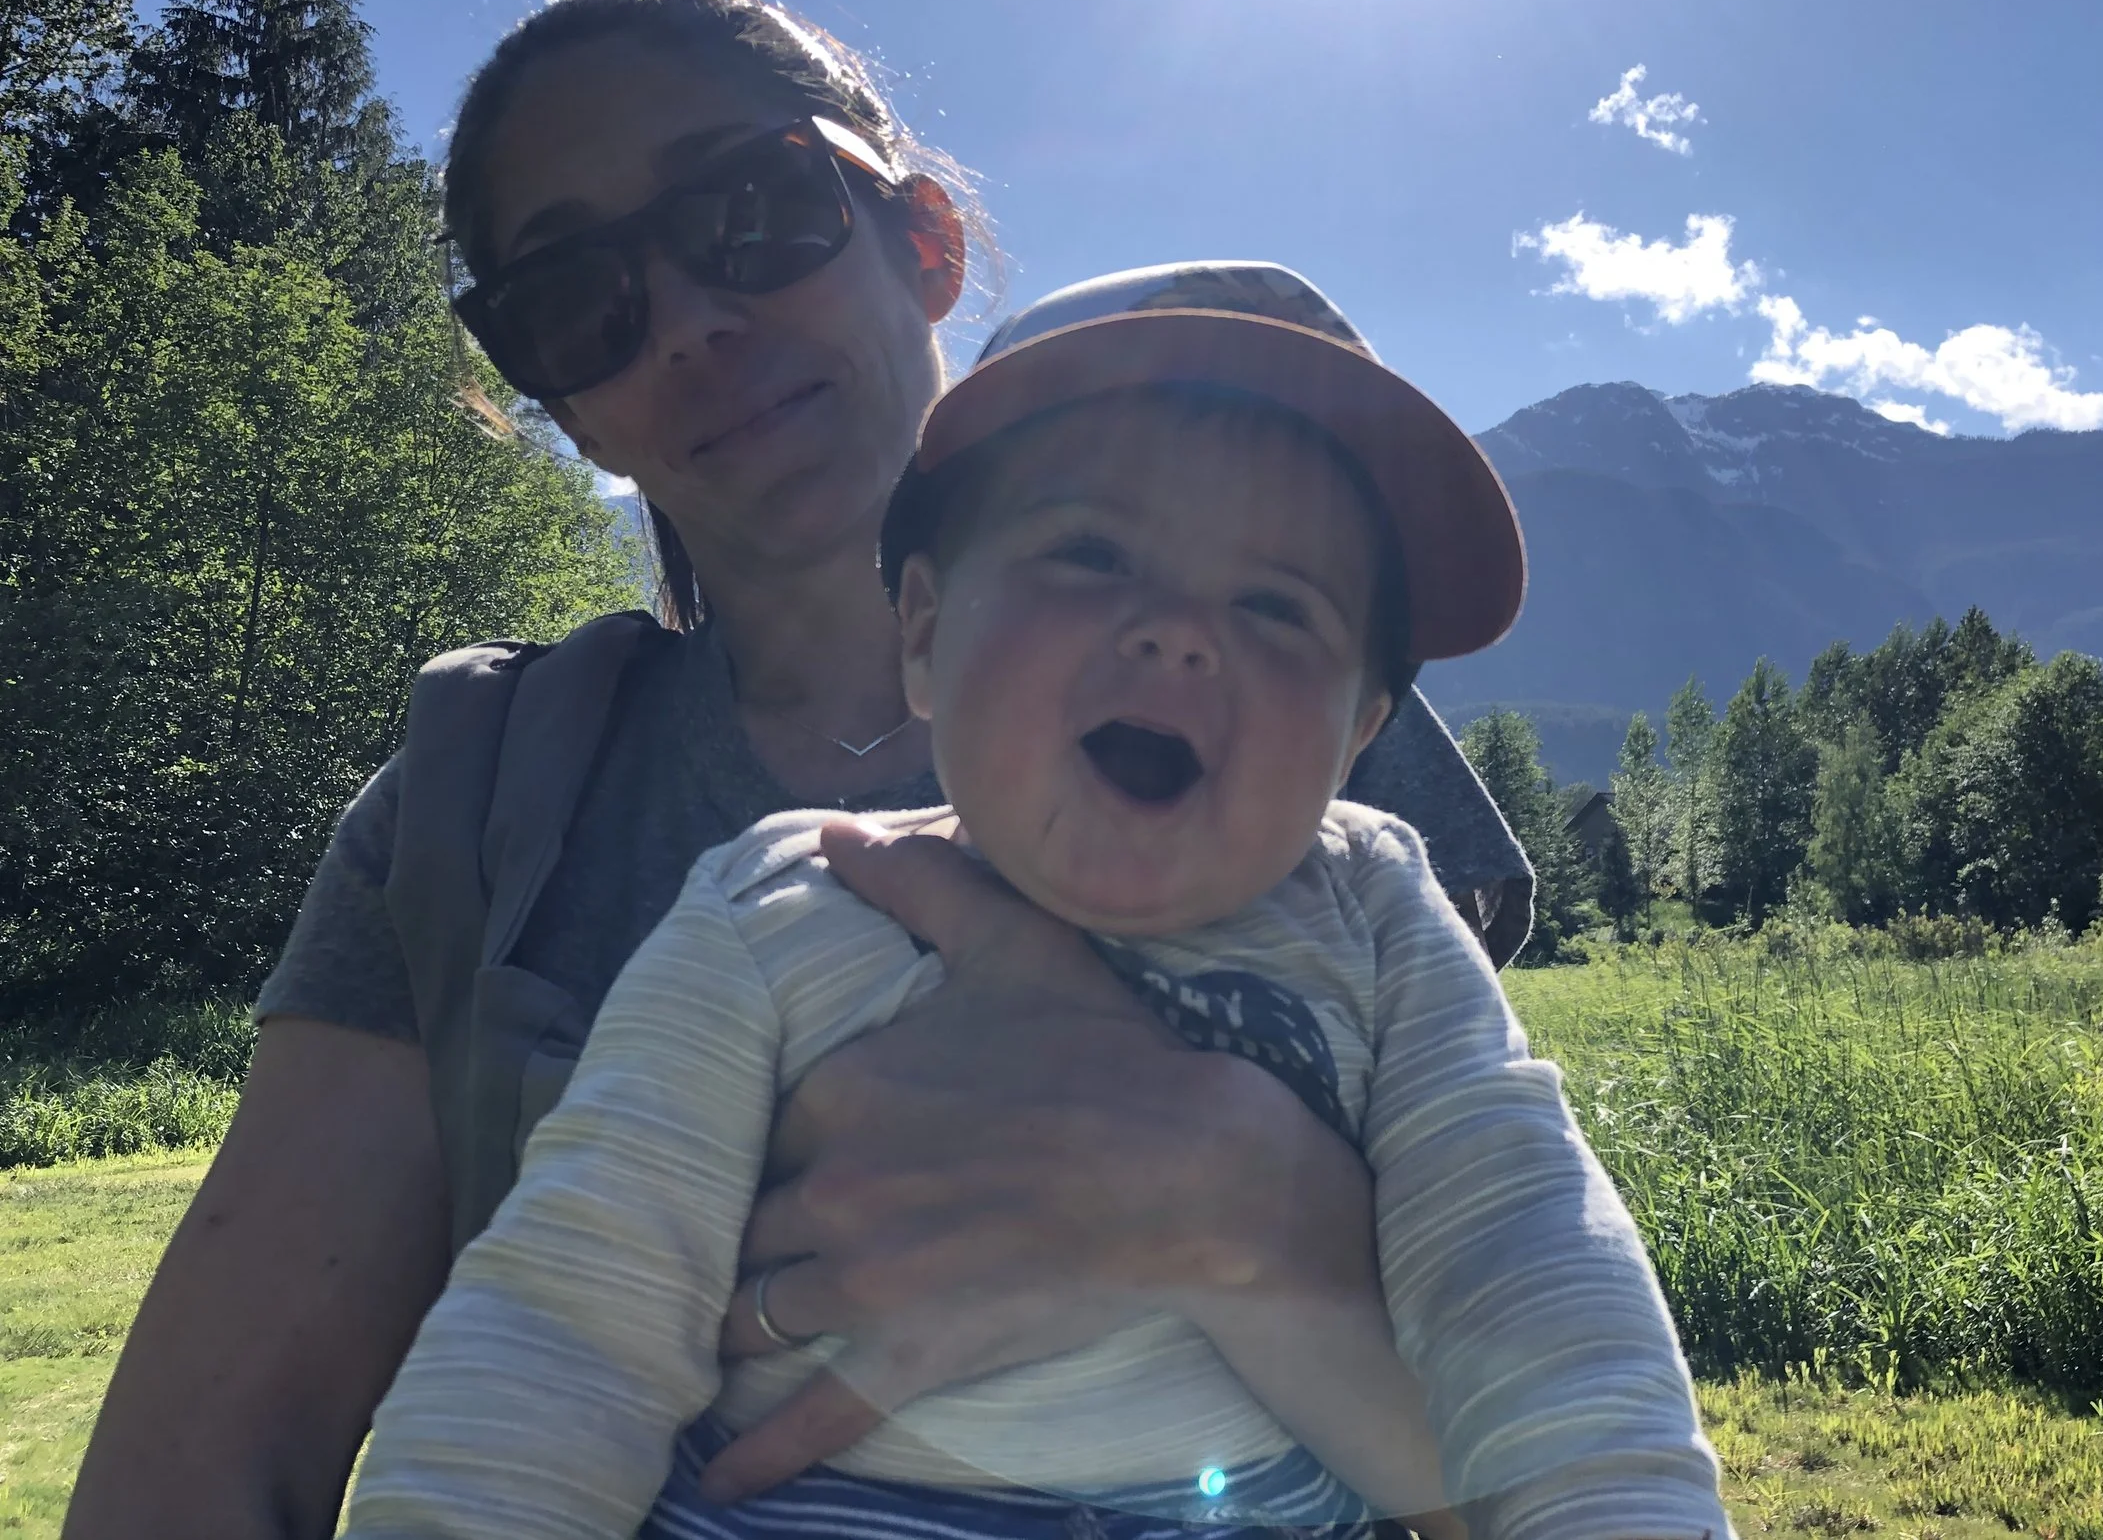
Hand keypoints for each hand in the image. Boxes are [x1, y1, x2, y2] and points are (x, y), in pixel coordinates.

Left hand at [702, 813, 1375, 1500]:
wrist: (1190, 1166)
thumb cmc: (1105, 1052)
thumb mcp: (1015, 946)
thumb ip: (919, 884)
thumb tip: (835, 834)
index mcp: (845, 1090)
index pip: (765, 1125)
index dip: (775, 1142)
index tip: (789, 1153)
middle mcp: (836, 1186)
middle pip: (748, 1220)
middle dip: (742, 1231)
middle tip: (742, 1242)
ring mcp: (867, 1278)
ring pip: (757, 1308)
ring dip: (732, 1321)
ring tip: (706, 1341)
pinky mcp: (911, 1351)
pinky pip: (816, 1412)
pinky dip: (761, 1454)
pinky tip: (720, 1482)